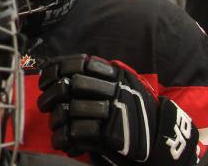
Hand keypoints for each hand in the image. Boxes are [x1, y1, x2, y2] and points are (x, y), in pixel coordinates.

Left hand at [37, 54, 197, 165]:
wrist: (163, 143)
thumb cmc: (136, 116)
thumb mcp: (123, 88)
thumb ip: (99, 80)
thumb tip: (61, 77)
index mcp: (115, 74)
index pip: (78, 63)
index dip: (56, 69)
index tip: (45, 80)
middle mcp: (114, 89)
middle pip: (69, 86)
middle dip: (51, 96)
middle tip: (44, 105)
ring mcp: (113, 111)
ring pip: (70, 110)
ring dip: (56, 122)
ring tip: (57, 129)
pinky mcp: (111, 134)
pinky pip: (77, 133)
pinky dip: (65, 139)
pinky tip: (66, 144)